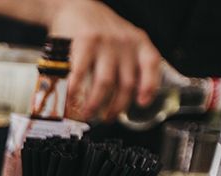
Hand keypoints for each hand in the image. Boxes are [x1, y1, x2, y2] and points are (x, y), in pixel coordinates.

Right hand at [47, 0, 161, 120]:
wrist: (74, 6)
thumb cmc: (96, 29)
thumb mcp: (120, 39)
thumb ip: (124, 62)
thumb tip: (117, 98)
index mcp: (137, 42)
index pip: (151, 65)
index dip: (149, 86)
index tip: (142, 103)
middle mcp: (125, 42)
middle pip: (126, 83)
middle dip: (116, 107)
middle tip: (107, 119)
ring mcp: (106, 42)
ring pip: (105, 83)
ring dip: (96, 104)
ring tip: (88, 114)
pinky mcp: (85, 42)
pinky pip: (81, 73)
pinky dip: (75, 91)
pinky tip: (70, 100)